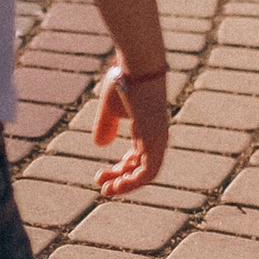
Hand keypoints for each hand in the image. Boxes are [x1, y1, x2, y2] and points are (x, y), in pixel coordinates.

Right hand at [93, 59, 168, 196]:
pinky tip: (119, 184)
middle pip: (141, 168)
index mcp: (147, 129)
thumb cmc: (125, 81)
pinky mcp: (157, 141)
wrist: (138, 67)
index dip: (120, 169)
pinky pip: (150, 171)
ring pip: (147, 174)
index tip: (100, 174)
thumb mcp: (110, 108)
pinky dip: (135, 181)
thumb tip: (101, 145)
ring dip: (127, 185)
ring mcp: (158, 140)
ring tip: (108, 191)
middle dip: (121, 180)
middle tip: (103, 188)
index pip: (137, 157)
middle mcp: (156, 138)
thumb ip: (105, 126)